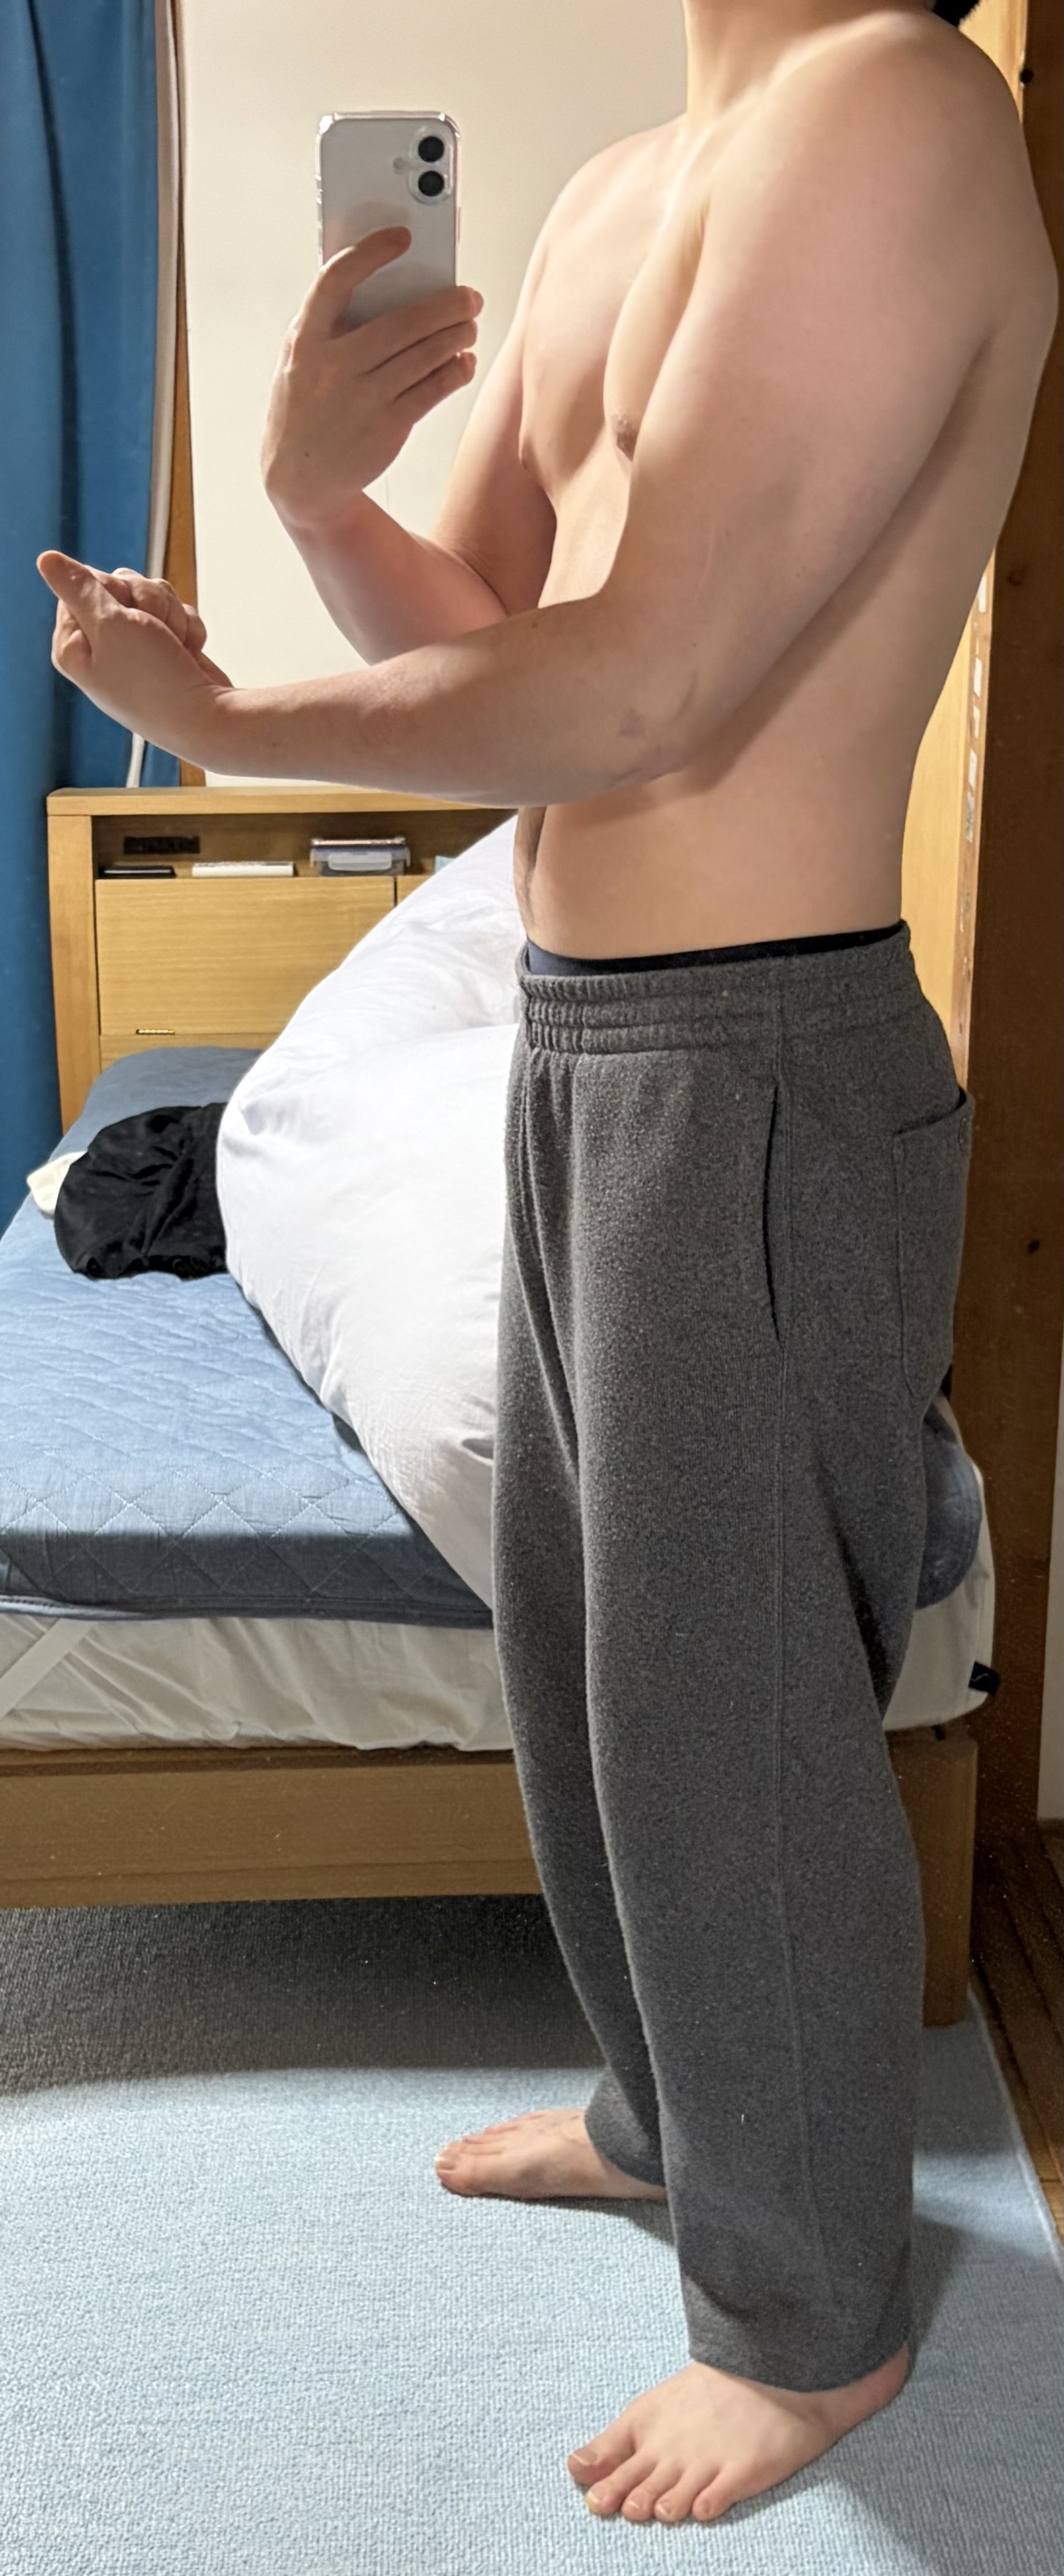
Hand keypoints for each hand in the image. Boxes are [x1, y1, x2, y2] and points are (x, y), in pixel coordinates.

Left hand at [38, 554, 235, 762]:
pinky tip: (187, 652)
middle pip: (119, 584)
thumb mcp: (109, 625)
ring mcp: (136, 646)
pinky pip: (177, 613)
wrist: (205, 718)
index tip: (123, 614)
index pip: (82, 583)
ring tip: (173, 645)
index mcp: (74, 644)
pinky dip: (187, 628)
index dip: (110, 589)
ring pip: (152, 594)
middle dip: (146, 600)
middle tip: (153, 631)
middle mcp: (101, 645)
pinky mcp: (166, 647)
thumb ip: (78, 588)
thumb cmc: (154, 681)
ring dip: (171, 613)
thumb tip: (47, 559)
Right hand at [260, 229, 482, 529]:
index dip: (371, 253)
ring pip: (425, 355)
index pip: (336, 281)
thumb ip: (332, 326)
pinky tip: (463, 361)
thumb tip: (391, 288)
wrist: (300, 478)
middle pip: (402, 322)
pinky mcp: (387, 427)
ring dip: (457, 335)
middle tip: (469, 296)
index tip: (402, 237)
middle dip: (446, 305)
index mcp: (305, 341)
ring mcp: (362, 399)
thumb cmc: (307, 407)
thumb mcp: (302, 361)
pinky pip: (432, 389)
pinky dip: (454, 371)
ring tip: (470, 325)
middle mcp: (333, 368)